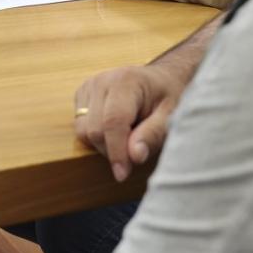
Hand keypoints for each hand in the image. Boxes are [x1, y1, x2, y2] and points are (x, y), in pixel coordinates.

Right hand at [73, 62, 187, 181]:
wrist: (161, 78)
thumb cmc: (168, 96)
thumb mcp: (172, 115)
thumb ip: (153, 135)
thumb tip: (134, 157)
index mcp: (126, 81)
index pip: (113, 122)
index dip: (116, 151)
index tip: (122, 174)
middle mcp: (102, 81)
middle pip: (95, 130)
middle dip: (112, 150)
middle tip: (135, 150)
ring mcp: (89, 86)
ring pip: (83, 130)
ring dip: (103, 144)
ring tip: (127, 136)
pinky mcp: (82, 95)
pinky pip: (80, 126)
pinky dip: (96, 136)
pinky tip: (115, 129)